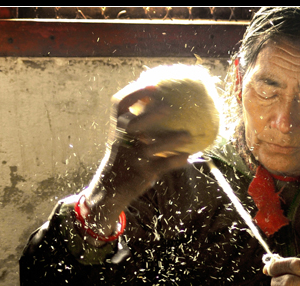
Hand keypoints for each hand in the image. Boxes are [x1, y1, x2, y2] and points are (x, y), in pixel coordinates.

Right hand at [83, 81, 193, 230]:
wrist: (110, 187)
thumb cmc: (122, 156)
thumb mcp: (123, 138)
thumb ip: (137, 122)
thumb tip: (161, 102)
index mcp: (117, 128)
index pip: (120, 105)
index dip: (135, 93)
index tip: (153, 85)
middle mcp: (122, 140)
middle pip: (133, 124)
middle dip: (149, 115)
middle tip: (169, 107)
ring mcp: (132, 157)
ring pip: (151, 147)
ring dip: (170, 141)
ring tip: (188, 135)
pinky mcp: (142, 173)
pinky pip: (162, 166)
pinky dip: (175, 161)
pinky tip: (188, 157)